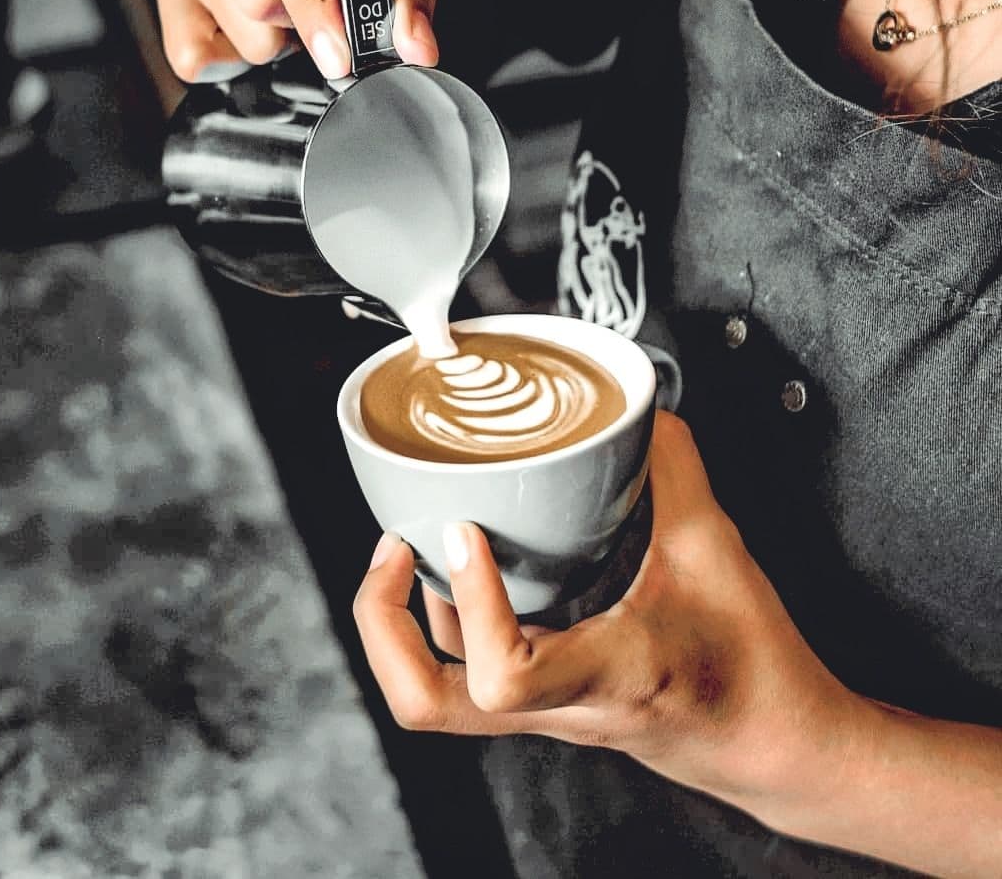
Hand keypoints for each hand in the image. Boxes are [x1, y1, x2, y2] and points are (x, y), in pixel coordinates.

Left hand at [353, 411, 864, 830]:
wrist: (778, 746)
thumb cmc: (756, 668)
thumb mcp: (721, 553)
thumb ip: (677, 474)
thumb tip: (644, 416)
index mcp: (609, 675)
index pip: (504, 674)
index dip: (471, 600)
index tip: (464, 530)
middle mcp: (563, 706)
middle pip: (429, 705)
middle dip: (383, 627)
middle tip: (393, 549)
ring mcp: (548, 712)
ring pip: (439, 696)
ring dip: (403, 621)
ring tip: (409, 547)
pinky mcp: (550, 704)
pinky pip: (470, 674)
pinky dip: (449, 620)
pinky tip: (466, 569)